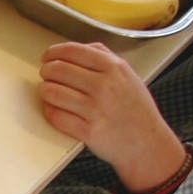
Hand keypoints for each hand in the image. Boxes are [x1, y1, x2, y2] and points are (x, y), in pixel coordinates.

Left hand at [38, 41, 185, 193]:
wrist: (147, 143)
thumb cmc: (136, 110)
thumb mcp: (128, 76)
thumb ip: (104, 59)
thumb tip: (75, 50)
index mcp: (114, 68)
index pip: (73, 51)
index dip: (53, 52)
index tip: (47, 57)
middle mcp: (104, 85)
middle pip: (58, 69)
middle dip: (46, 71)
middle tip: (46, 76)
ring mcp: (95, 108)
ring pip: (52, 92)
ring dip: (45, 91)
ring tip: (49, 93)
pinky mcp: (87, 130)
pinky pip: (55, 116)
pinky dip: (50, 111)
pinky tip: (54, 109)